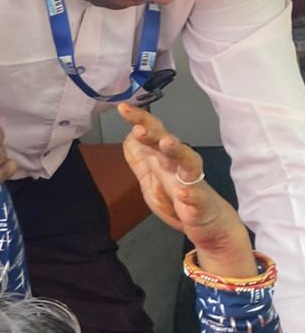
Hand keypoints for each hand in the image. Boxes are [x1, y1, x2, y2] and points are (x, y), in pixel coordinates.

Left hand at [117, 102, 255, 277]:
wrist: (210, 225)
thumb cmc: (180, 198)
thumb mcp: (152, 179)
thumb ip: (140, 158)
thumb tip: (128, 136)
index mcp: (164, 160)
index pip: (153, 134)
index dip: (139, 120)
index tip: (122, 107)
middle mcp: (179, 166)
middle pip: (168, 144)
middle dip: (154, 133)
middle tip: (139, 127)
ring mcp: (192, 183)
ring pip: (188, 162)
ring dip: (177, 151)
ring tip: (167, 143)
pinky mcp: (201, 204)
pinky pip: (197, 198)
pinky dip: (191, 195)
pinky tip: (184, 194)